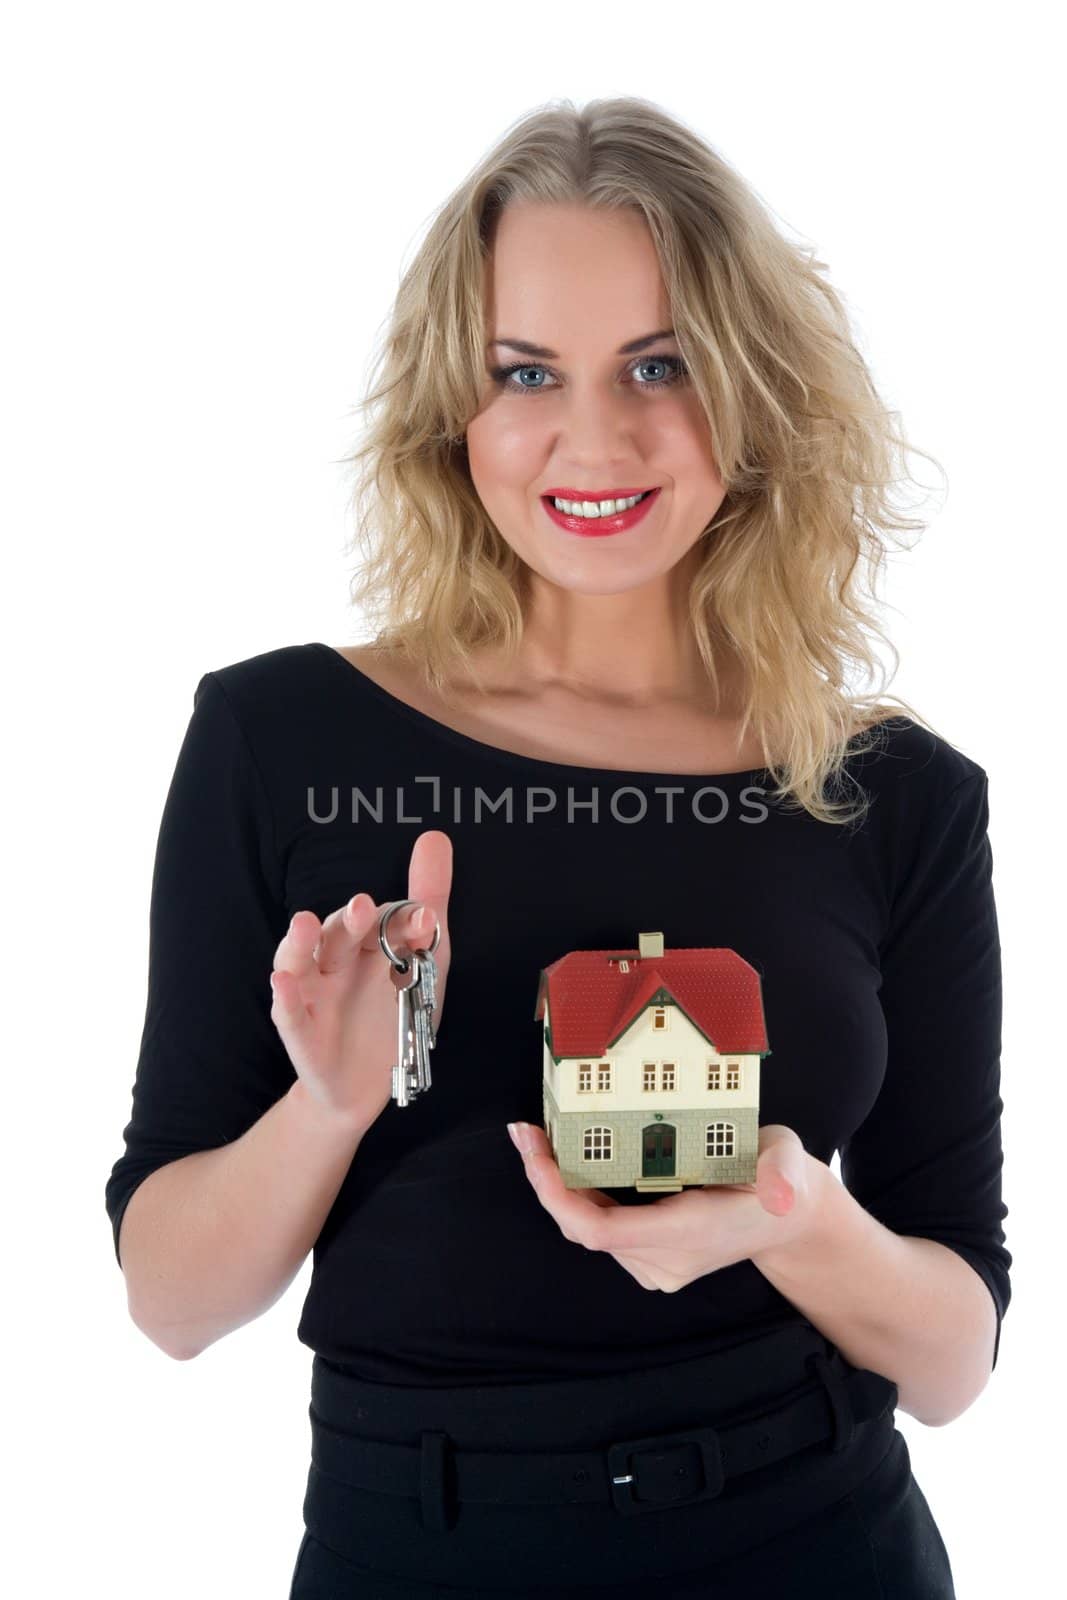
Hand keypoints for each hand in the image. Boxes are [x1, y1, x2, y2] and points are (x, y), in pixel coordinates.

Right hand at [269, 829, 452, 1131]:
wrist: (367, 1087)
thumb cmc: (394, 1015)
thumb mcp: (425, 963)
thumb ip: (427, 908)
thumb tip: (435, 838)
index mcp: (367, 943)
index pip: (380, 922)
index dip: (401, 918)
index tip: (427, 919)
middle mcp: (334, 961)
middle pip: (336, 933)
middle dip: (347, 920)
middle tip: (362, 906)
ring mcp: (313, 993)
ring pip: (300, 961)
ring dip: (300, 942)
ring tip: (304, 922)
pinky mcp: (300, 1031)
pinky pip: (287, 1011)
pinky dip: (284, 996)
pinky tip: (283, 982)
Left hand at [509, 1121, 819, 1291]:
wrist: (788, 1217)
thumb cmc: (782, 1177)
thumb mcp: (789, 1161)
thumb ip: (784, 1173)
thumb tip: (782, 1193)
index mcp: (689, 1234)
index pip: (602, 1232)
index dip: (558, 1197)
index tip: (536, 1154)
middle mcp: (666, 1260)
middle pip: (584, 1230)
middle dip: (547, 1182)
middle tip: (524, 1132)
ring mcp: (657, 1266)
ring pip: (588, 1230)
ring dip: (559, 1188)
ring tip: (538, 1137)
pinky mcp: (651, 1260)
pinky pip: (601, 1230)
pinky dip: (578, 1197)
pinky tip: (568, 1160)